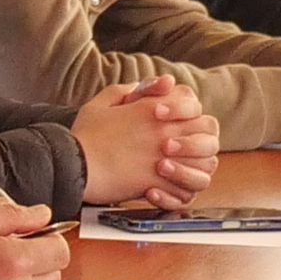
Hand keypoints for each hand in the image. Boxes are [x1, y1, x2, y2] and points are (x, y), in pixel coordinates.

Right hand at [70, 75, 219, 209]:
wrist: (72, 166)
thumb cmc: (83, 137)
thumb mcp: (100, 104)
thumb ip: (126, 90)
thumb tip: (146, 86)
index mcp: (152, 110)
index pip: (194, 104)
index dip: (191, 112)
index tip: (177, 122)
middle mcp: (164, 132)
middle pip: (209, 133)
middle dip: (201, 140)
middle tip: (185, 148)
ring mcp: (164, 159)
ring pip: (205, 166)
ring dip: (195, 168)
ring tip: (177, 172)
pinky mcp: (156, 183)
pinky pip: (185, 192)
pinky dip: (179, 193)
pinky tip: (163, 189)